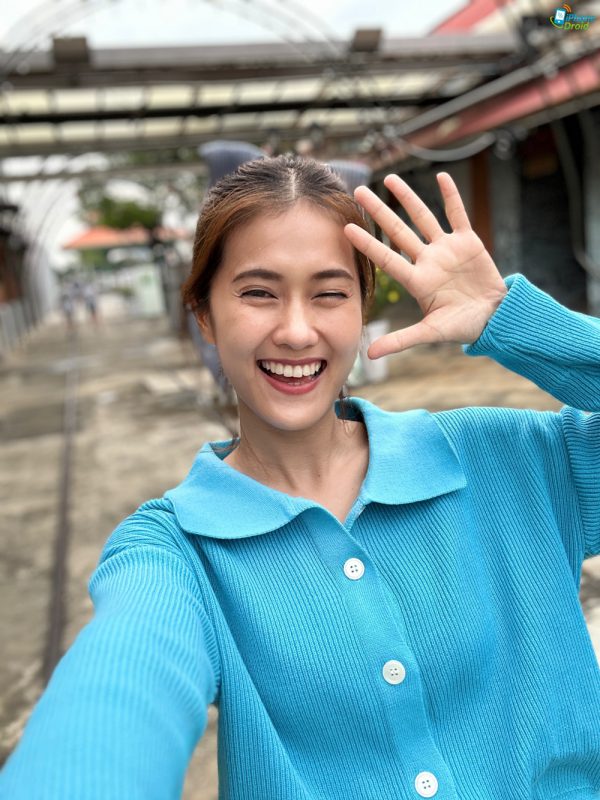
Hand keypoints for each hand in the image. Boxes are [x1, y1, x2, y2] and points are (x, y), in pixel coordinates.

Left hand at [344, 172, 507, 358]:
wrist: (494, 317)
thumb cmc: (461, 327)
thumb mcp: (429, 333)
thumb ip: (400, 340)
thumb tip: (370, 355)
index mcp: (417, 280)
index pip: (386, 258)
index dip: (368, 244)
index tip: (347, 229)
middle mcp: (427, 260)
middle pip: (398, 231)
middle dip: (379, 211)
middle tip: (358, 191)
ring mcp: (446, 249)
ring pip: (423, 217)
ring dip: (408, 198)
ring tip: (390, 179)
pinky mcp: (468, 241)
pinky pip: (458, 214)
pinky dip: (451, 196)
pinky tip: (442, 177)